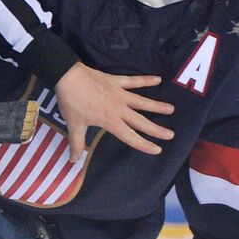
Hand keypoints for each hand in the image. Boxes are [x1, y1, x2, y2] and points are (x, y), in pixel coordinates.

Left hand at [54, 62, 172, 158]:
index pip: (130, 136)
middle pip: (141, 121)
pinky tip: (158, 79)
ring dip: (156, 105)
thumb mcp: (74, 125)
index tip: (157, 149)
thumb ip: (76, 143)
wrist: (68, 77)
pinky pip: (134, 81)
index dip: (144, 144)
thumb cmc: (71, 103)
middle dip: (156, 129)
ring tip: (171, 109)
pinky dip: (145, 80)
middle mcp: (119, 109)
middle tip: (171, 134)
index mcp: (110, 121)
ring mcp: (119, 94)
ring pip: (142, 101)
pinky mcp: (116, 81)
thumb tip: (73, 161)